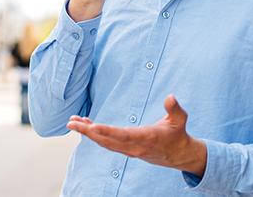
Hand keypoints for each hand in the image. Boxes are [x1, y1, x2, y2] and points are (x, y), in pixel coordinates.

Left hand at [66, 95, 207, 175]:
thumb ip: (175, 108)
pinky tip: (87, 126)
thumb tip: (171, 97)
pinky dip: (96, 135)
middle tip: (72, 123)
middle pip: (108, 141)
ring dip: (88, 133)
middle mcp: (135, 147)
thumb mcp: (180, 120)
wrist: (179, 155)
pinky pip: (108, 143)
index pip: (123, 136)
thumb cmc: (178, 135)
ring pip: (105, 143)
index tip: (92, 127)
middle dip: (88, 132)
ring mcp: (129, 150)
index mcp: (146, 138)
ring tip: (73, 122)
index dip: (107, 132)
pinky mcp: (127, 150)